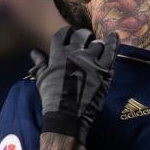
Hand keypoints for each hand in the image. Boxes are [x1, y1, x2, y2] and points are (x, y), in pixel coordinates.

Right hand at [29, 27, 118, 143]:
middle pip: (81, 35)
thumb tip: (35, 52)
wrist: (67, 116)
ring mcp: (91, 61)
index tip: (69, 35)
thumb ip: (40, 63)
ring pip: (97, 43)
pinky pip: (111, 51)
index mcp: (58, 54)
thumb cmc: (52, 99)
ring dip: (96, 44)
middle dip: (82, 36)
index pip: (63, 34)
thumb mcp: (42, 79)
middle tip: (84, 41)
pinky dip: (113, 42)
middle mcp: (75, 54)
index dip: (66, 33)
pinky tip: (114, 36)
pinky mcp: (104, 70)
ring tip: (95, 48)